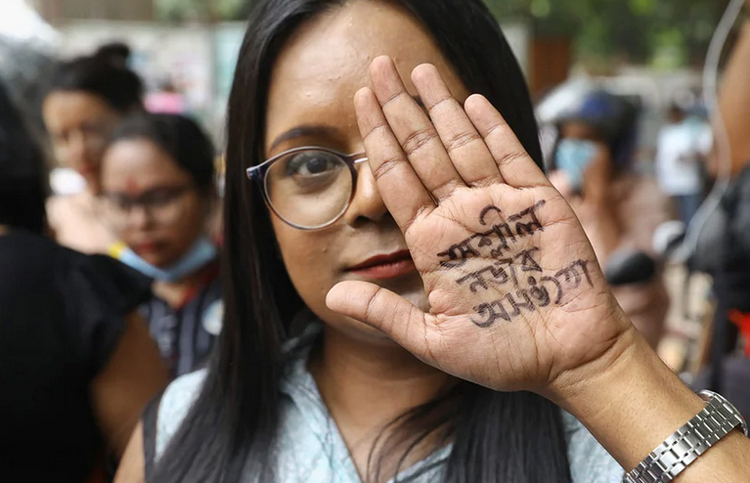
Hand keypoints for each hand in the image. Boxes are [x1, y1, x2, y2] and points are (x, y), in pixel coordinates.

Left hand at [326, 57, 632, 395]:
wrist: (567, 359)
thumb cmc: (503, 355)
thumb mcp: (433, 340)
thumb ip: (384, 312)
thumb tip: (332, 296)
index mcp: (431, 243)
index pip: (396, 178)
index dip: (376, 138)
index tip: (359, 101)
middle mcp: (460, 217)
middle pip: (422, 150)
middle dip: (398, 107)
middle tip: (378, 66)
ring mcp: (498, 206)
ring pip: (461, 144)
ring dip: (440, 105)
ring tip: (418, 69)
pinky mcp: (538, 203)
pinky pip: (510, 157)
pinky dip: (492, 127)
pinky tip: (470, 100)